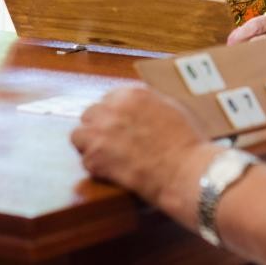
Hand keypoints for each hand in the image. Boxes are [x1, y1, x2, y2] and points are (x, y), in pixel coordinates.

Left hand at [71, 86, 212, 205]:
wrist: (185, 170)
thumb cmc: (186, 141)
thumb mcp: (172, 108)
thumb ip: (149, 103)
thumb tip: (139, 108)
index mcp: (131, 94)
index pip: (108, 98)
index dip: (114, 114)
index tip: (120, 125)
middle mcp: (111, 109)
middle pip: (90, 114)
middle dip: (99, 127)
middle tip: (112, 142)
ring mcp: (100, 133)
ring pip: (79, 135)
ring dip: (89, 144)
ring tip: (106, 156)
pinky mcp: (95, 158)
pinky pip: (85, 161)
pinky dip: (97, 168)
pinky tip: (113, 171)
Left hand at [227, 7, 265, 70]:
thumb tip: (245, 37)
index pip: (255, 25)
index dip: (239, 37)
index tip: (229, 46)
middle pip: (257, 40)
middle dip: (242, 52)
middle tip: (231, 63)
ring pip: (265, 55)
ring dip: (252, 64)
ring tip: (243, 72)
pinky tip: (262, 79)